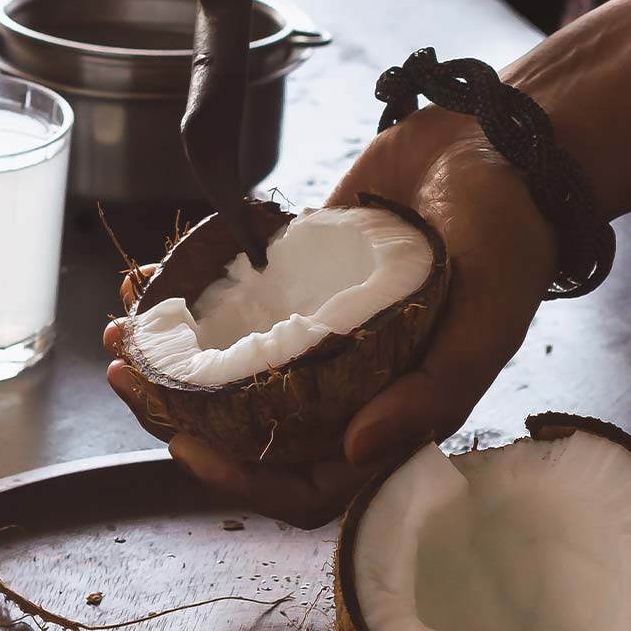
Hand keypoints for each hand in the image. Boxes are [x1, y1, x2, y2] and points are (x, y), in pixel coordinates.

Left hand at [104, 108, 557, 526]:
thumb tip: (358, 451)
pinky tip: (147, 279)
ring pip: (229, 366)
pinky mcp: (295, 281)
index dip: (243, 479)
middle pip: (249, 426)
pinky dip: (187, 297)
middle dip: (178, 410)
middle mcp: (343, 384)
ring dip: (170, 356)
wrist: (497, 150)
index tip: (185, 446)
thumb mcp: (484, 327)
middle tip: (127, 377)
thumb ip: (429, 395)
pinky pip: (233, 303)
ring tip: (123, 330)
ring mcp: (314, 333)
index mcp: (387, 413)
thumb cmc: (508, 245)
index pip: (305, 480)